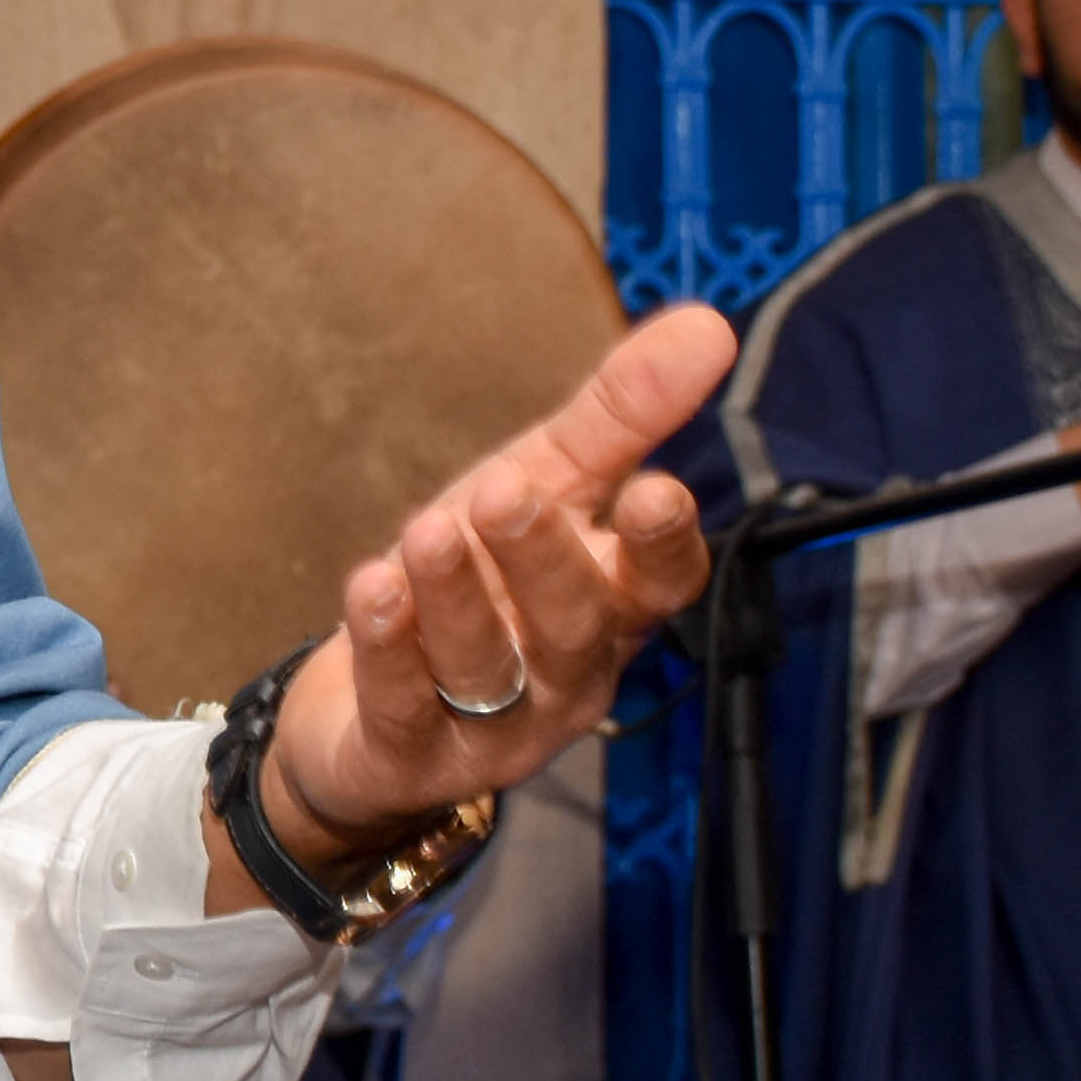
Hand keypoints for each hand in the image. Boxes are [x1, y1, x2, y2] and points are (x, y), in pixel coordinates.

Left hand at [256, 303, 736, 881]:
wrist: (369, 720)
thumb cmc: (479, 585)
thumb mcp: (544, 484)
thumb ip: (621, 416)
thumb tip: (711, 323)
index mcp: (610, 605)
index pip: (661, 583)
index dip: (663, 544)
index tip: (657, 492)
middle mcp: (565, 672)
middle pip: (572, 622)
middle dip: (542, 558)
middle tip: (505, 490)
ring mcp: (493, 726)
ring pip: (485, 665)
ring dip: (457, 598)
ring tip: (429, 529)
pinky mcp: (412, 757)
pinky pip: (404, 704)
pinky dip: (389, 647)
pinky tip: (371, 587)